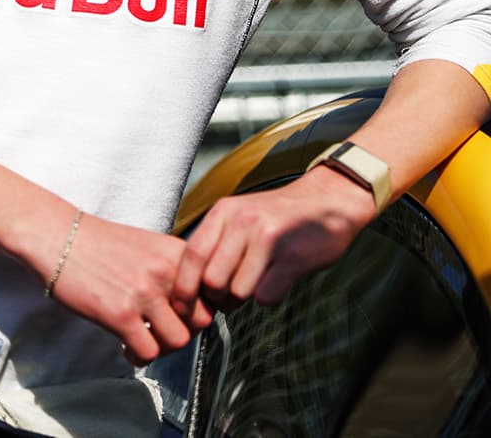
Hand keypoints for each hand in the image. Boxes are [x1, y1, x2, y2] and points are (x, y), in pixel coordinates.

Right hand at [49, 215, 213, 364]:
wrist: (58, 237)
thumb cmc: (100, 244)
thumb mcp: (148, 246)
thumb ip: (172, 270)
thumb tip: (191, 305)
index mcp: (175, 252)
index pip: (211, 293)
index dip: (198, 310)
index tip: (179, 315)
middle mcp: (165, 271)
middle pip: (201, 320)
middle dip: (184, 330)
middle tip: (161, 330)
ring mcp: (143, 292)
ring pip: (178, 340)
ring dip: (161, 346)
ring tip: (143, 338)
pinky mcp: (120, 314)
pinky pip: (148, 352)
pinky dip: (137, 356)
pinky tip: (124, 344)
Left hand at [171, 168, 375, 315]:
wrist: (327, 202)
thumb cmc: (278, 216)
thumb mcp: (240, 216)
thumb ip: (216, 243)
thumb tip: (192, 286)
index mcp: (224, 211)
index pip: (191, 254)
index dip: (184, 288)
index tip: (183, 309)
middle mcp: (242, 220)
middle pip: (212, 280)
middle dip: (218, 298)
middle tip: (229, 297)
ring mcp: (268, 237)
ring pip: (239, 291)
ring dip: (245, 298)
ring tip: (257, 281)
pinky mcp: (292, 256)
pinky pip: (267, 296)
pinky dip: (270, 296)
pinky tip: (278, 278)